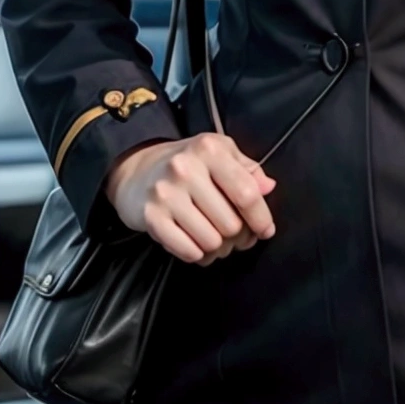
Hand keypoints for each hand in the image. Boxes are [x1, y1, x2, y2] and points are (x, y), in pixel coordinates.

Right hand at [104, 132, 275, 264]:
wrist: (136, 169)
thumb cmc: (188, 164)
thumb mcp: (221, 154)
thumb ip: (248, 170)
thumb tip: (268, 188)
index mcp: (210, 149)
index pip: (247, 193)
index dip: (261, 218)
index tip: (265, 230)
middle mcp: (185, 168)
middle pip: (231, 224)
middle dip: (238, 236)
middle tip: (233, 235)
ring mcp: (165, 193)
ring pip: (211, 242)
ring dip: (218, 248)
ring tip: (214, 238)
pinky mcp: (151, 217)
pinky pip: (189, 252)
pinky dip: (197, 254)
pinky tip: (196, 243)